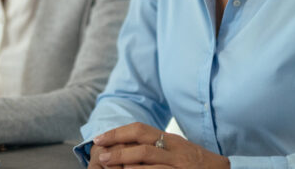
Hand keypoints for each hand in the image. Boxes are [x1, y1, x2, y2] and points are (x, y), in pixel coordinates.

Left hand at [92, 122, 229, 168]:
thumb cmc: (195, 162)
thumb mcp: (176, 148)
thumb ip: (155, 145)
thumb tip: (124, 145)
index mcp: (170, 139)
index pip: (139, 129)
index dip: (117, 133)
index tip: (99, 139)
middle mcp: (174, 150)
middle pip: (142, 144)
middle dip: (118, 148)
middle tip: (101, 155)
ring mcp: (178, 165)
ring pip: (149, 160)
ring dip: (126, 163)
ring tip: (110, 165)